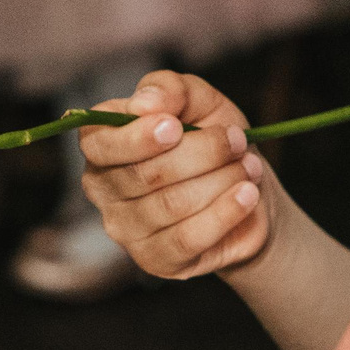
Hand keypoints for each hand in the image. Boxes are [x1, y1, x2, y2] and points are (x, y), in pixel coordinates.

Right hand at [78, 71, 270, 279]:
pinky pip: (187, 238)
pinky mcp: (155, 260)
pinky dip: (224, 213)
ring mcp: (125, 229)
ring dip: (220, 180)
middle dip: (202, 153)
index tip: (177, 126)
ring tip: (249, 168)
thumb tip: (145, 103)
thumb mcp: (199, 101)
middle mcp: (103, 188)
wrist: (248, 192)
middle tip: (238, 141)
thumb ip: (171, 89)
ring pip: (170, 205)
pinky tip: (247, 195)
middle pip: (144, 174)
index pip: (99, 143)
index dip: (138, 137)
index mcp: (102, 144)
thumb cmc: (214, 140)